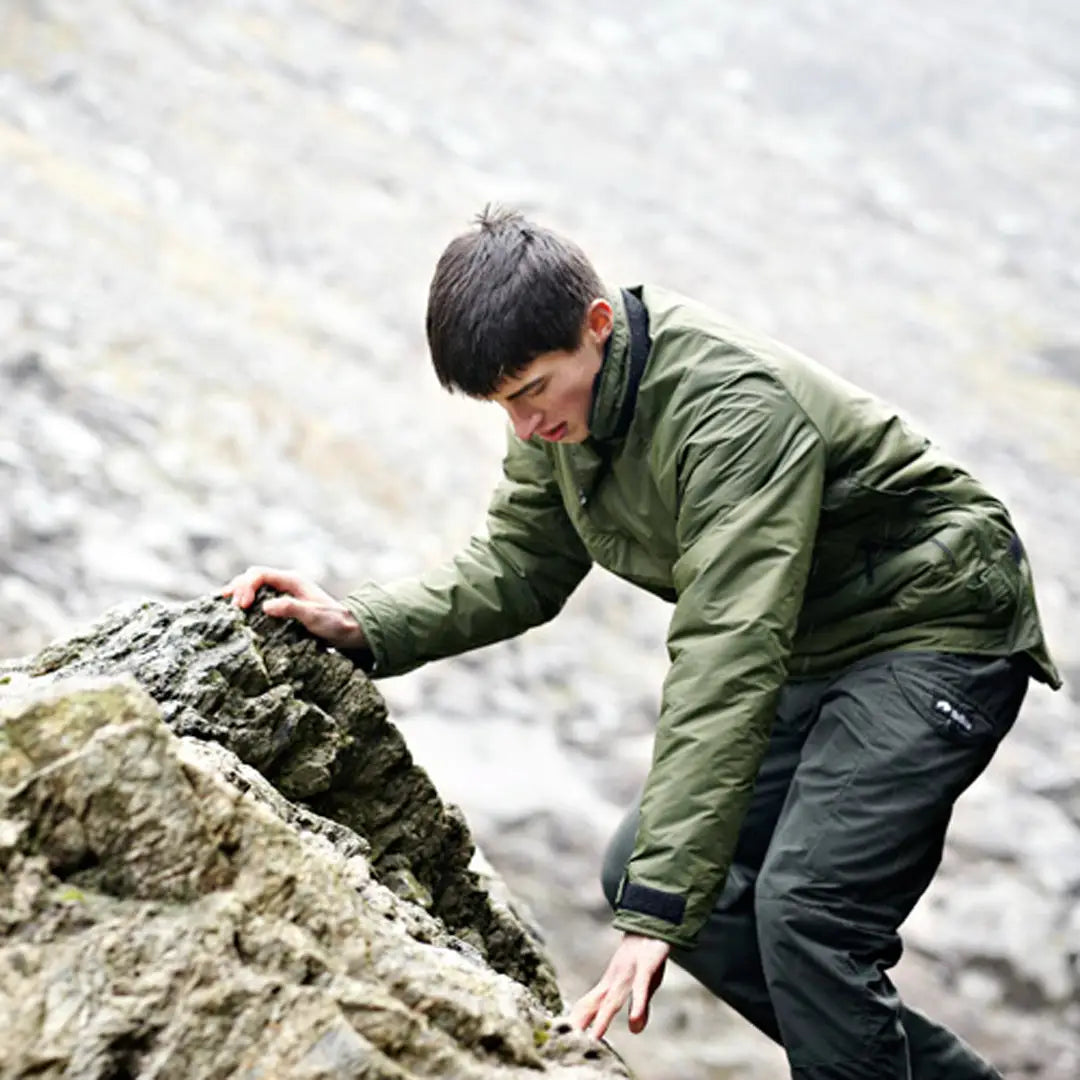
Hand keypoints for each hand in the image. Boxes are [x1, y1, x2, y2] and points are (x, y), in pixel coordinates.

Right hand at [222, 566, 367, 651]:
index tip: (242, 606)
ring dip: (238, 593)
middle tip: (231, 608)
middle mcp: (286, 583)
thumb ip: (292, 609)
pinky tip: (234, 612)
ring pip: (253, 586)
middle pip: (253, 577)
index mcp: (292, 580)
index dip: (246, 586)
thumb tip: (266, 606)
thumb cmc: (334, 622)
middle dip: (238, 588)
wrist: (348, 630)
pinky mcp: (281, 605)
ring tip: (224, 606)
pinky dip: (245, 602)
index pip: (260, 574)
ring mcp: (283, 593)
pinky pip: (258, 598)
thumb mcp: (314, 617)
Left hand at [569, 933, 669, 1039]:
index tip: (561, 1038)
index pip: (588, 1006)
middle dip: (582, 1024)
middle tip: (569, 1043)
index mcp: (610, 985)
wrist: (652, 926)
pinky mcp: (646, 968)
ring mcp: (629, 974)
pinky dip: (637, 1005)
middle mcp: (615, 981)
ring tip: (595, 1038)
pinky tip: (635, 1021)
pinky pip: (641, 989)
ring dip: (604, 1018)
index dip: (576, 1022)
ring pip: (614, 999)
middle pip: (595, 1005)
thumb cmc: (645, 959)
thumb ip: (639, 1008)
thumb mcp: (643, 986)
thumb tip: (635, 1030)